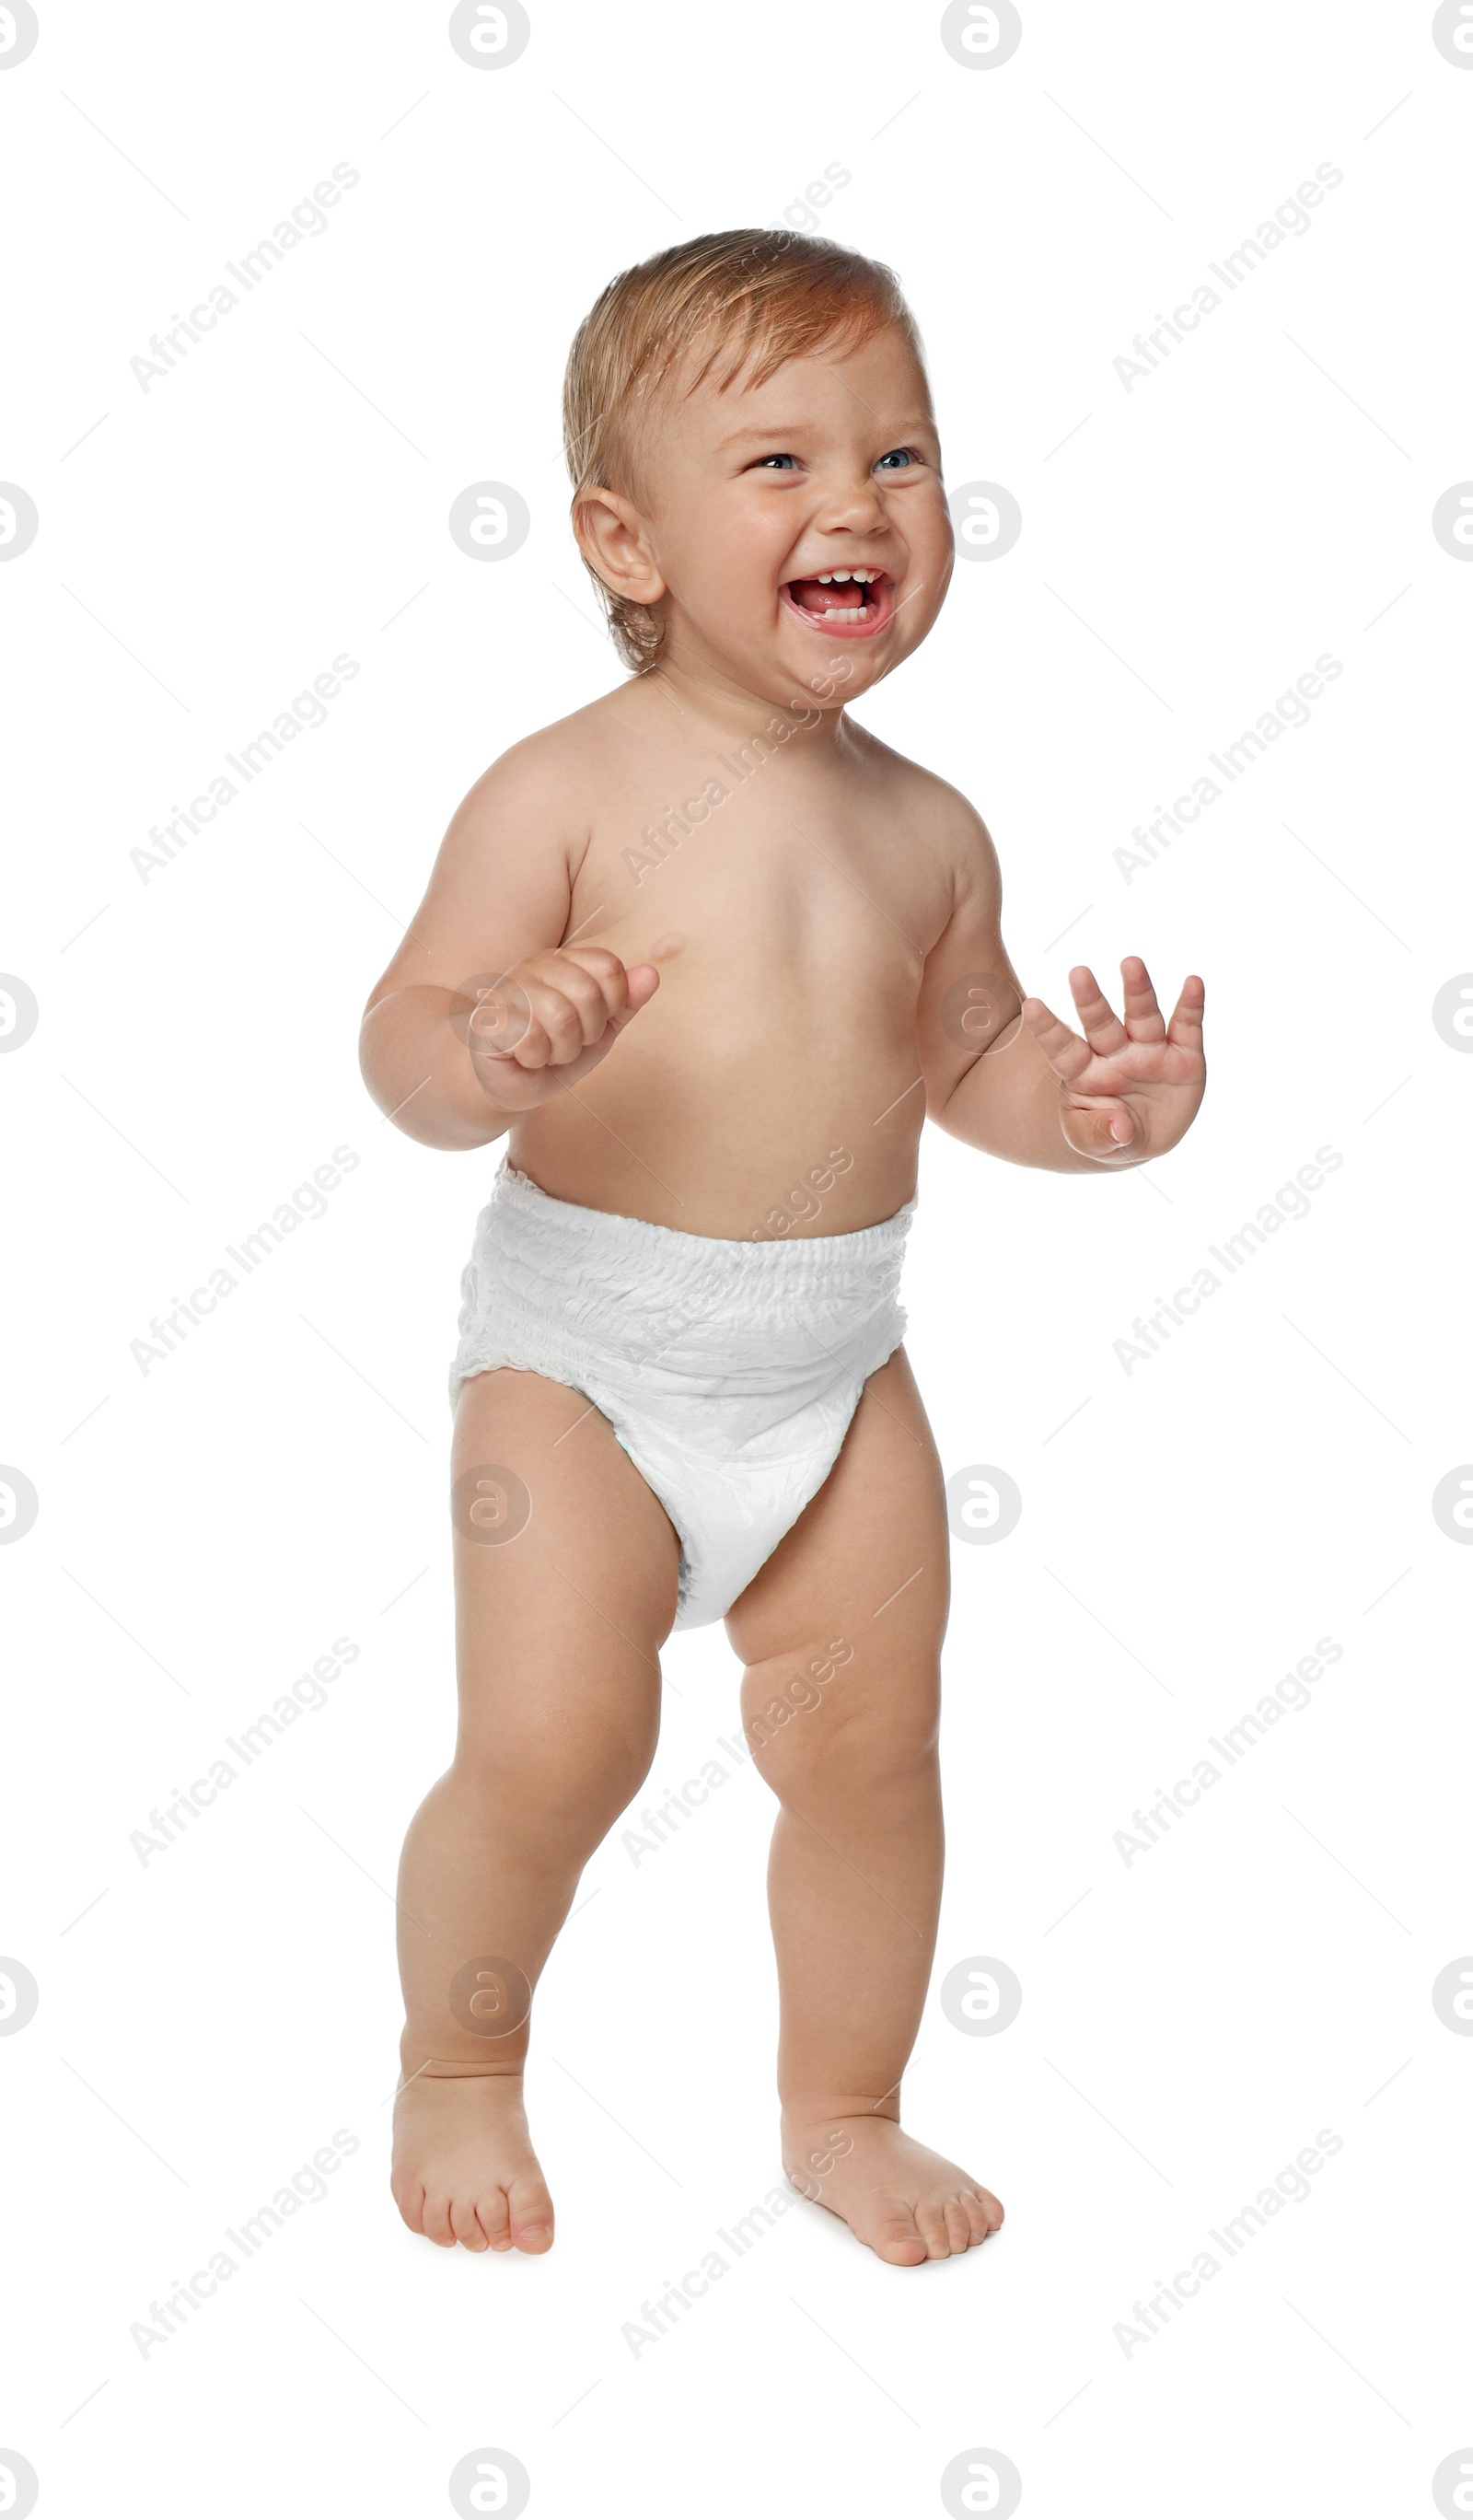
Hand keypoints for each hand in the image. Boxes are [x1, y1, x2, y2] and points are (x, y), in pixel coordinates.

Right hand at [456, 947, 658, 1110]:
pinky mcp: (489, 1017)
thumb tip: (652, 974)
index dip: (610, 1007)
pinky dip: (536, 1058)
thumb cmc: (553, 1052)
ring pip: (561, 1017)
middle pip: (588, 994)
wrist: (508, 1085)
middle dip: (585, 1034)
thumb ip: (626, 1003)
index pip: (610, 968)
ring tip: (545, 1052)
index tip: (590, 1026)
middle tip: (564, 1044)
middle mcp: (536, 964)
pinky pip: (531, 1037)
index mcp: (565, 961)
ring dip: (560, 1050)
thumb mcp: (600, 1030)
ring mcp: (509, 987)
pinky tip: (524, 1058)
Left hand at [1022, 957, 1204, 1162]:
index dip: (1049, 1029)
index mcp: (1085, 1073)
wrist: (1143, 1137)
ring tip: (1130, 964)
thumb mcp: (1094, 1142)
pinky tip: (1193, 983)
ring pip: (1142, 1016)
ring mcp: (1150, 1052)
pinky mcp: (1184, 1056)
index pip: (1063, 1049)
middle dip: (1090, 1000)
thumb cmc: (1104, 1132)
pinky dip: (1191, 1005)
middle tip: (1078, 972)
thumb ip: (1097, 1135)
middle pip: (1101, 1024)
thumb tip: (1121, 1128)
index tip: (1031, 1006)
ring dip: (1137, 991)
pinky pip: (1187, 1027)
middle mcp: (1115, 1054)